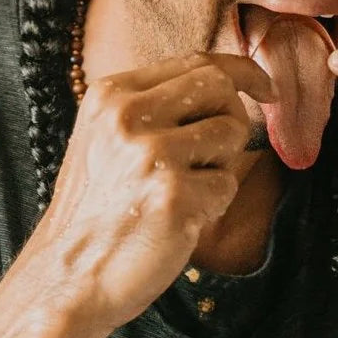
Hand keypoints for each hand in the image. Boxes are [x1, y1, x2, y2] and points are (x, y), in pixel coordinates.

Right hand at [17, 52, 275, 332]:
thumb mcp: (108, 139)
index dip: (243, 72)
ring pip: (231, 134)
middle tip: (217, 155)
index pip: (196, 62)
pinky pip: (227, 184)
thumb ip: (156, 105)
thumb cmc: (99, 211)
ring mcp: (150, 155)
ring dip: (220, 166)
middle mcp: (128, 116)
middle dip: (234, 119)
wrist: (70, 276)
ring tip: (183, 192)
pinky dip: (214, 206)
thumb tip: (227, 82)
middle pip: (220, 87)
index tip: (268, 89)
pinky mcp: (173, 195)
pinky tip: (179, 220)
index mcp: (111, 95)